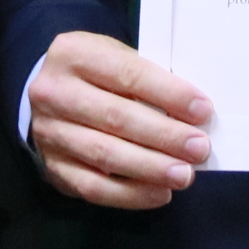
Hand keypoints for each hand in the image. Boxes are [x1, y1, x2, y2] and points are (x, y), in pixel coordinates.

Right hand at [27, 31, 211, 208]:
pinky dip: (130, 194)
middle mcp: (54, 93)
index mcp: (75, 54)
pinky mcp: (52, 167)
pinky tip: (159, 193)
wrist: (47, 92)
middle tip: (198, 148)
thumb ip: (147, 79)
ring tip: (184, 175)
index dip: (168, 94)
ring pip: (104, 155)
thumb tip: (193, 113)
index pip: (128, 74)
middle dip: (164, 135)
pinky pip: (93, 187)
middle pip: (116, 117)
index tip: (202, 110)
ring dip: (150, 168)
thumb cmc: (96, 74)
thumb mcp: (115, 57)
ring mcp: (49, 133)